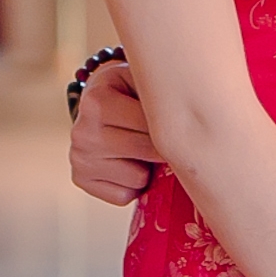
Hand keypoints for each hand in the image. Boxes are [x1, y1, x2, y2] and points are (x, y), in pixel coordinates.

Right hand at [70, 57, 159, 206]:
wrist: (97, 102)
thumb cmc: (128, 91)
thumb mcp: (142, 80)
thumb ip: (163, 95)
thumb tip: (196, 126)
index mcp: (97, 100)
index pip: (151, 124)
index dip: (169, 126)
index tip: (174, 121)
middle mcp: (82, 131)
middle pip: (147, 151)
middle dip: (160, 147)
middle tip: (157, 136)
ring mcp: (80, 159)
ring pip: (139, 178)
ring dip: (146, 167)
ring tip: (138, 148)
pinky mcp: (81, 180)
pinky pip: (125, 196)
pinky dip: (132, 185)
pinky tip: (127, 163)